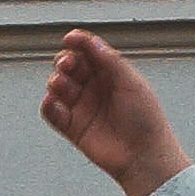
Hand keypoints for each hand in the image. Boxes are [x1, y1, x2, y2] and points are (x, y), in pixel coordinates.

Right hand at [40, 30, 186, 195]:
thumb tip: (90, 42)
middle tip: (66, 65)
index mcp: (111, 74)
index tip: (70, 39)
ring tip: (60, 84)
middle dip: (64, 61)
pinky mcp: (72, 127)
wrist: (144, 156)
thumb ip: (109, 60)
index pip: (89, 52)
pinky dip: (48, 105)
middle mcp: (94, 88)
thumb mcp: (131, 82)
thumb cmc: (145, 119)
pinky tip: (51, 101)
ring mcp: (82, 107)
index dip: (78, 43)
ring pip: (58, 86)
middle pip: (70, 66)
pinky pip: (52, 113)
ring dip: (55, 81)